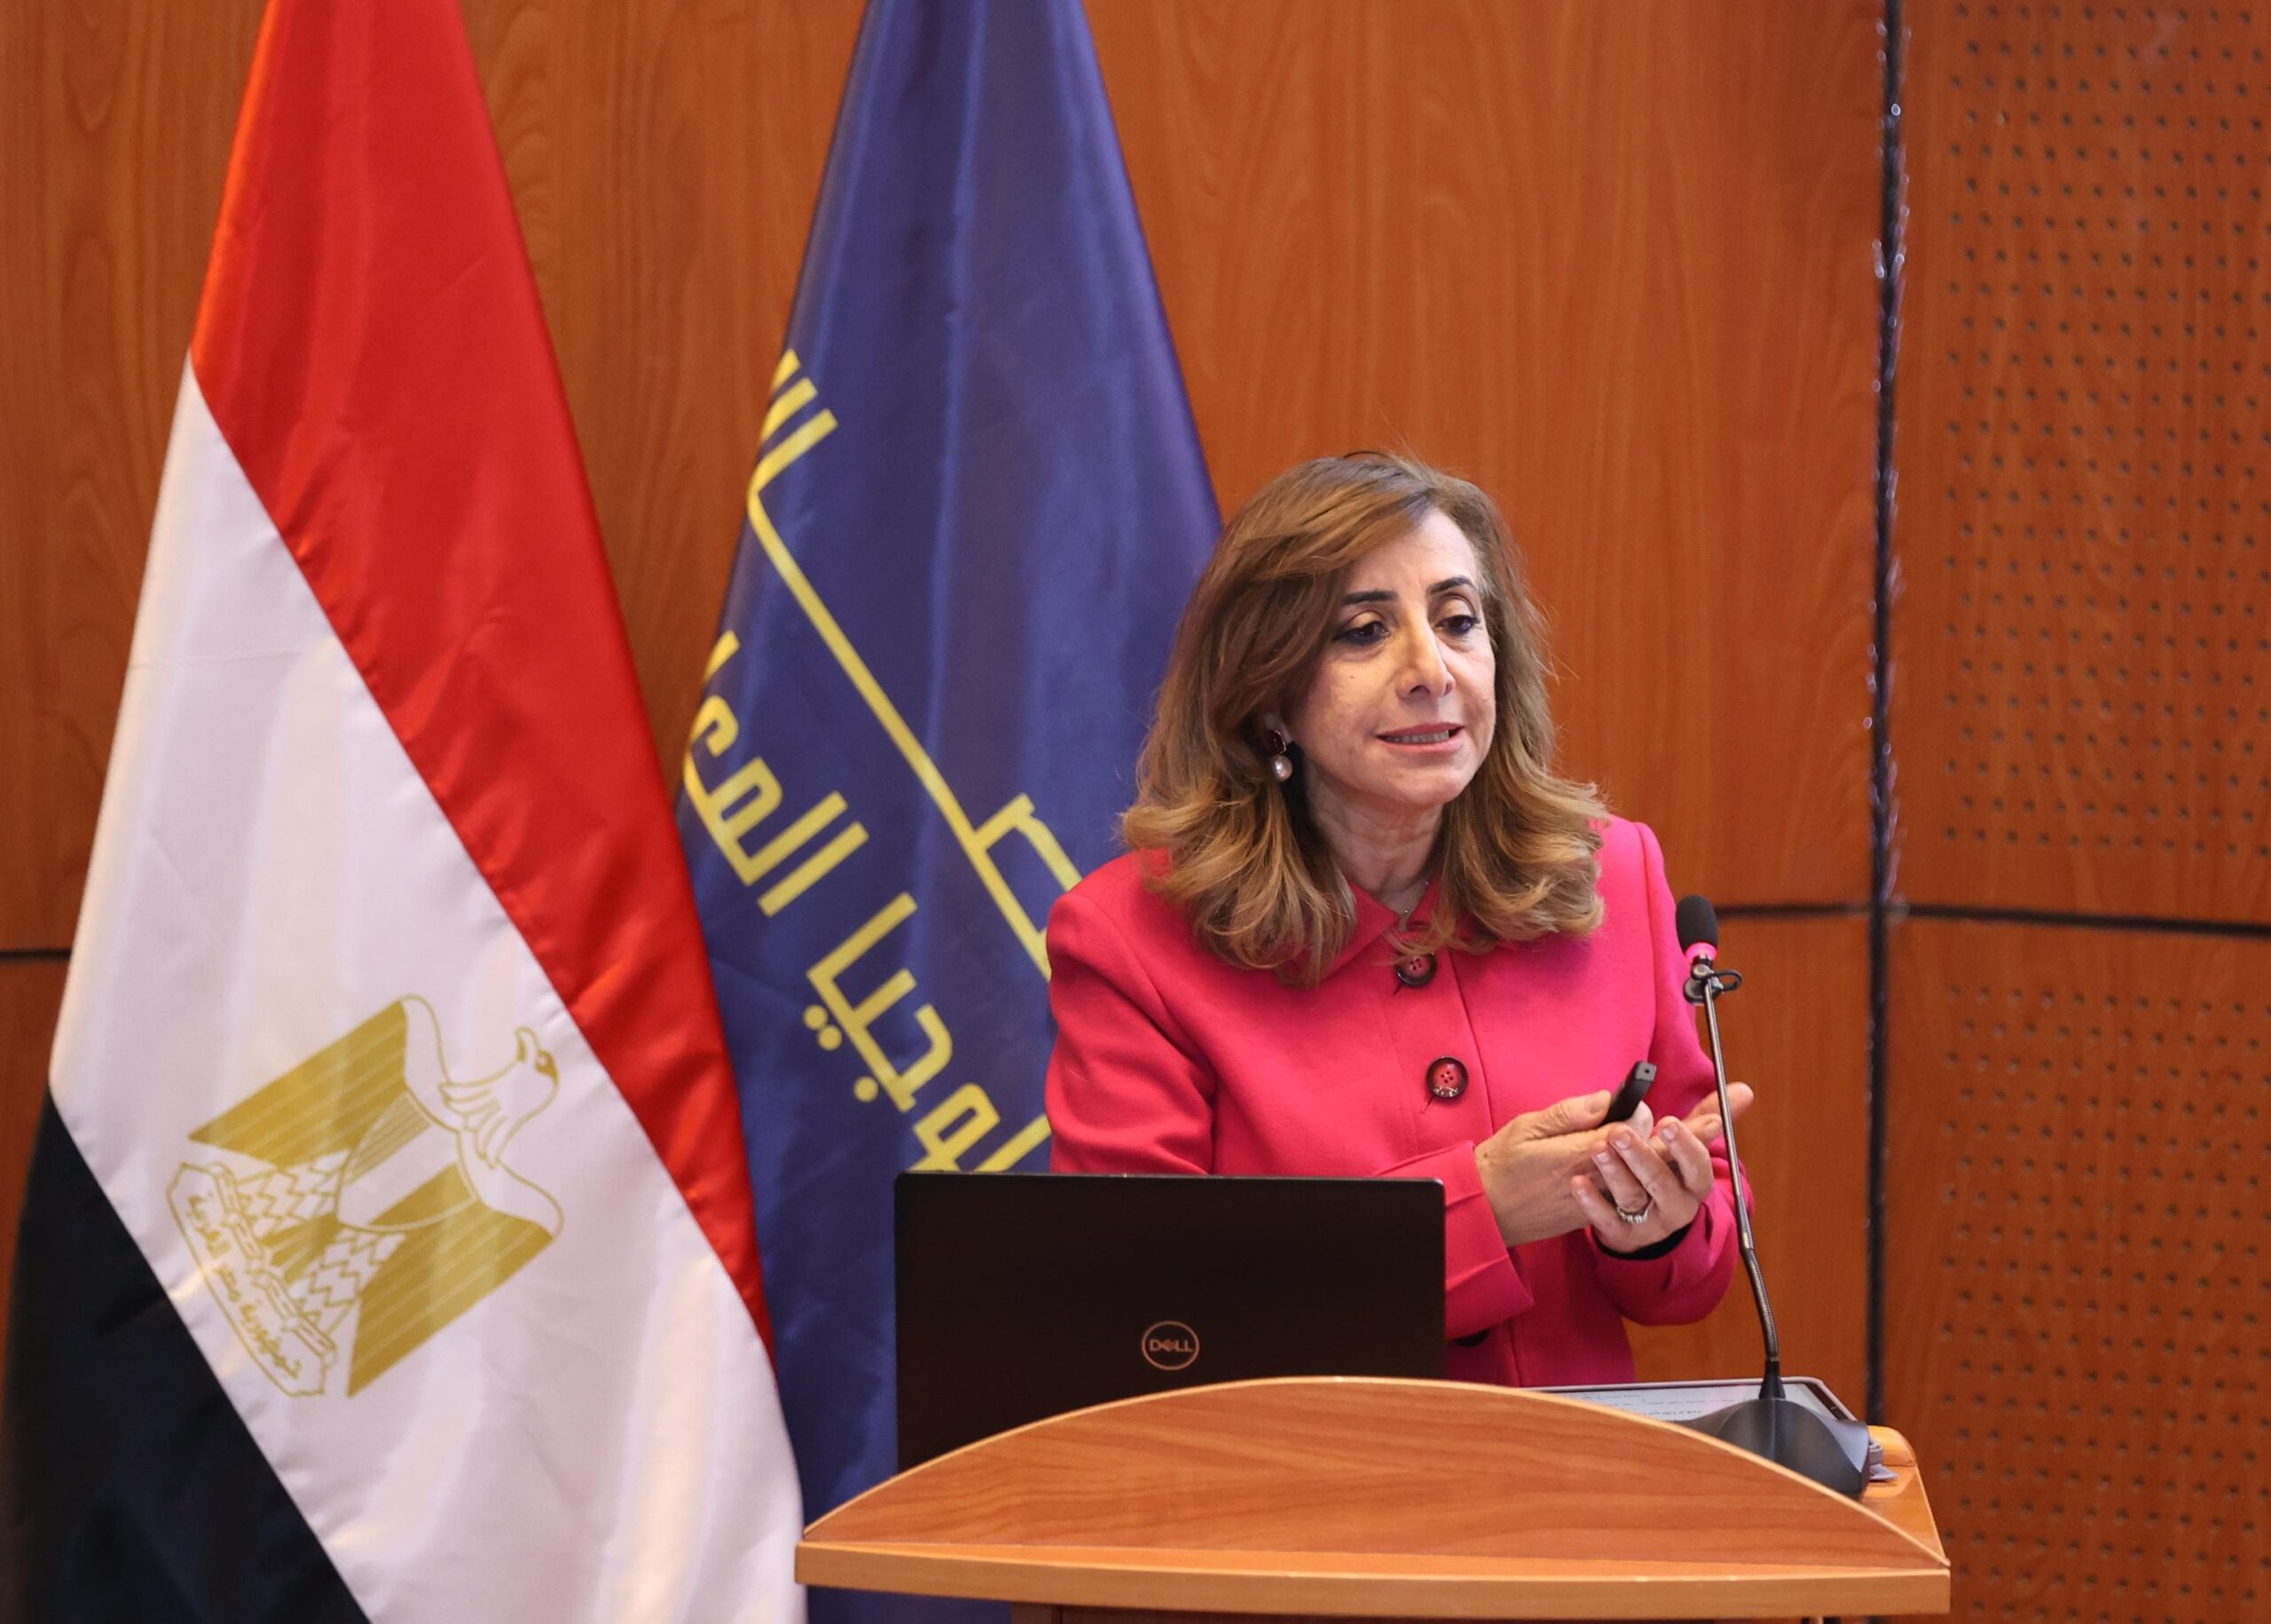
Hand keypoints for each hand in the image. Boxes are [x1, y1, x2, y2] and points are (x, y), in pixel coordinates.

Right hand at [1475, 1089, 1648, 1246]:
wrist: (1484, 1211)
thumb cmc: (1500, 1166)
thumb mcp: (1527, 1128)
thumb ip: (1569, 1113)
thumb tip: (1605, 1099)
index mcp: (1580, 1153)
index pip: (1634, 1128)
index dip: (1636, 1111)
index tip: (1626, 1105)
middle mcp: (1595, 1180)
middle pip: (1643, 1155)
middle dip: (1640, 1136)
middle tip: (1625, 1124)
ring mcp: (1596, 1203)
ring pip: (1636, 1179)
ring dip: (1634, 1162)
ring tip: (1618, 1147)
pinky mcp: (1590, 1218)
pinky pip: (1620, 1198)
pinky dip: (1622, 1182)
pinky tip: (1606, 1171)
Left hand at [1571, 1083, 1754, 1253]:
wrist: (1645, 1225)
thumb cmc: (1665, 1172)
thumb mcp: (1686, 1147)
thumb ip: (1708, 1118)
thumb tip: (1744, 1089)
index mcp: (1694, 1180)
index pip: (1696, 1163)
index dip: (1685, 1144)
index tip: (1666, 1122)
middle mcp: (1677, 1204)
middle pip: (1663, 1181)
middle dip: (1643, 1156)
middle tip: (1619, 1132)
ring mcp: (1650, 1222)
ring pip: (1635, 1197)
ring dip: (1615, 1173)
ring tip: (1596, 1149)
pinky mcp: (1624, 1236)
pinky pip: (1608, 1220)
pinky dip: (1592, 1202)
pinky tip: (1578, 1181)